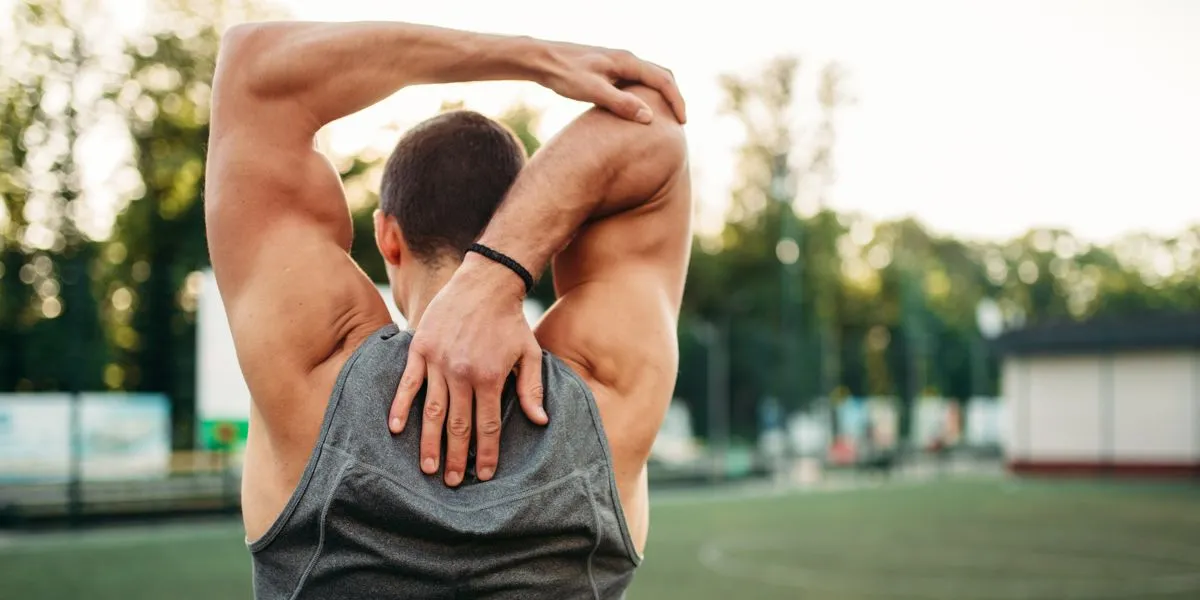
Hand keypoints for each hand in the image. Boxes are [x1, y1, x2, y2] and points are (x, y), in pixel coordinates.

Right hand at [389, 254, 546, 486]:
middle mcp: (463, 373)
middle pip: (459, 425)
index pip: (488, 425)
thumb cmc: (510, 321)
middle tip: (453, 483)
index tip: (485, 474)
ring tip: (428, 469)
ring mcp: (438, 361)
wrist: (486, 282)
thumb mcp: (530, 353)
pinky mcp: (420, 349)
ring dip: (430, 442)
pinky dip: (401, 406)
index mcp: (491, 377)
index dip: (487, 452)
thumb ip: (533, 389)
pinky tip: (396, 429)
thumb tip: (540, 421)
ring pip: (433, 411)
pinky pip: (408, 383)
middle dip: (457, 458)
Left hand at [535, 41, 686, 124]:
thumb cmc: (564, 74)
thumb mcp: (592, 91)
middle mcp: (625, 59)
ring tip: (664, 118)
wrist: (542, 59)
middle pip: (661, 76)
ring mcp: (617, 63)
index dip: (677, 101)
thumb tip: (649, 117)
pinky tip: (638, 112)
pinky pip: (635, 82)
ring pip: (648, 79)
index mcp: (627, 61)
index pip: (663, 80)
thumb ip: (621, 103)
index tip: (683, 122)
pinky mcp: (607, 70)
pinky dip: (644, 96)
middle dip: (674, 97)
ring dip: (660, 96)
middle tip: (680, 121)